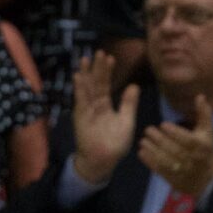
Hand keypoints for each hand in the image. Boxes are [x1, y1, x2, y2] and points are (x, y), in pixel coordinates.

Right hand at [72, 51, 139, 183]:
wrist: (103, 160)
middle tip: (98, 51)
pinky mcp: (81, 116)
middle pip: (95, 82)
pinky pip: (80, 100)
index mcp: (105, 105)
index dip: (107, 71)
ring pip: (86, 88)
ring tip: (85, 58)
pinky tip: (79, 76)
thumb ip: (129, 103)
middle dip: (96, 68)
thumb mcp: (126, 121)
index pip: (106, 84)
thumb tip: (134, 85)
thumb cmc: (115, 144)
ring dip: (86, 73)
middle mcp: (94, 105)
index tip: (110, 57)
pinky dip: (80, 89)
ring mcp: (86, 110)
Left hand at [138, 94, 212, 198]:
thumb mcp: (207, 132)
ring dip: (152, 150)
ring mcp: (182, 170)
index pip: (188, 140)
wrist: (204, 179)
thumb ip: (204, 114)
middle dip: (160, 140)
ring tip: (143, 140)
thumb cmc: (204, 150)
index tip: (163, 125)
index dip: (175, 133)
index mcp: (202, 146)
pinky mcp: (173, 178)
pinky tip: (141, 152)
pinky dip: (149, 161)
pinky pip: (160, 170)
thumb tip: (200, 96)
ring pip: (166, 160)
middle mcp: (193, 159)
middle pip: (175, 149)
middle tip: (148, 130)